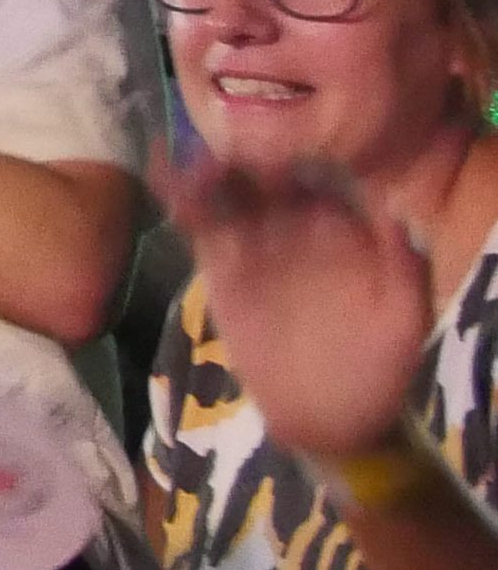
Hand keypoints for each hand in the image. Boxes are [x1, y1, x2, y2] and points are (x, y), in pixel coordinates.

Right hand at [167, 155, 436, 461]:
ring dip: (206, 174)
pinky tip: (165, 180)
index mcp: (344, 230)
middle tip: (220, 155)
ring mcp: (256, 245)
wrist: (326, 417)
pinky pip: (199, 227)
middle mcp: (297, 226)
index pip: (318, 177)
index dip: (297, 158)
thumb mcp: (405, 322)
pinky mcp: (221, 268)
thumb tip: (393, 211)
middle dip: (243, 159)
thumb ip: (404, 270)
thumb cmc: (377, 370)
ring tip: (186, 169)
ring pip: (228, 195)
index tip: (276, 151)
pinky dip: (182, 202)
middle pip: (266, 177)